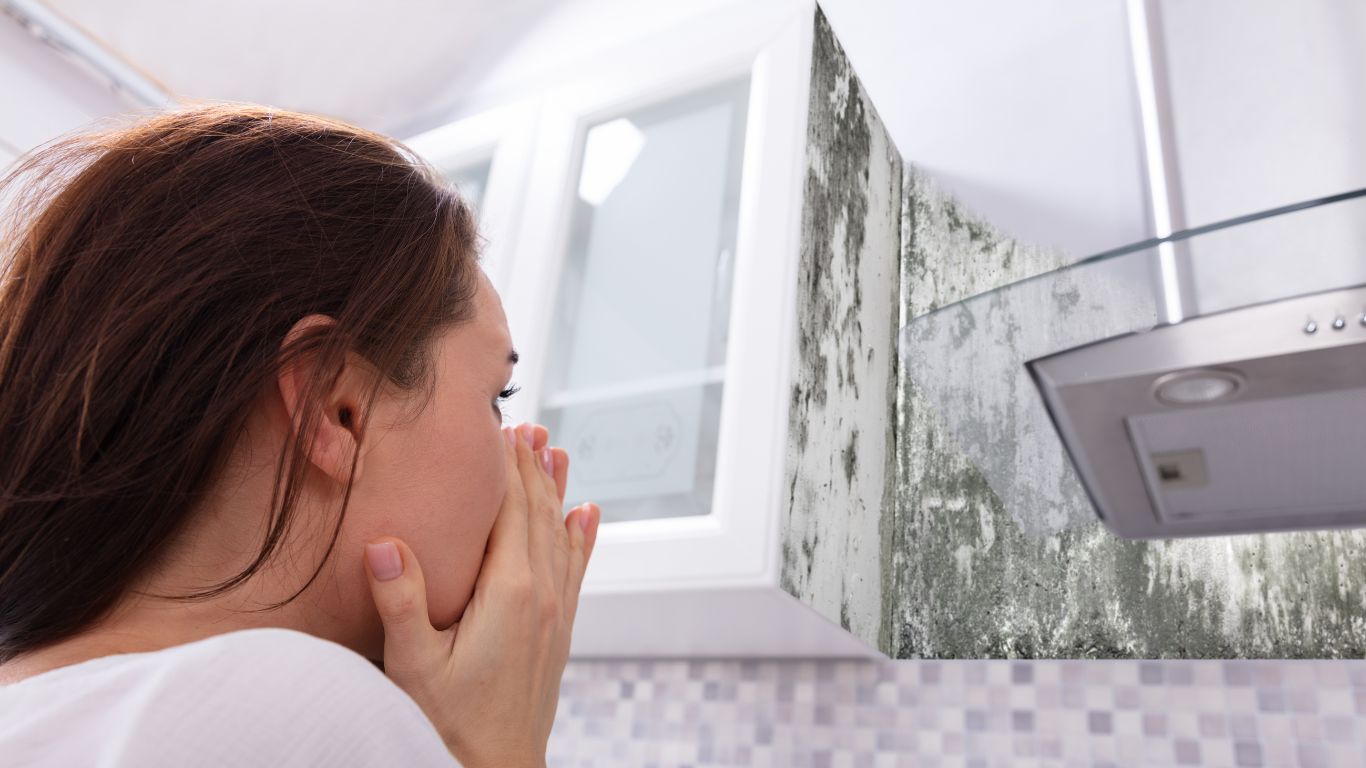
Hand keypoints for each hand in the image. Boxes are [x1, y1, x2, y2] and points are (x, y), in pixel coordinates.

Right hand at [362, 422, 599, 766]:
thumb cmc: (448, 725)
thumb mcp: (414, 666)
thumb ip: (401, 602)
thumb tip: (383, 542)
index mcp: (510, 593)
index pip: (510, 512)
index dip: (506, 468)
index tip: (503, 428)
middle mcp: (543, 595)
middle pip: (538, 513)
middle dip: (532, 467)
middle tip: (528, 425)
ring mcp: (556, 613)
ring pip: (560, 534)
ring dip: (557, 490)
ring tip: (557, 450)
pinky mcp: (558, 632)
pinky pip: (574, 568)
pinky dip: (580, 535)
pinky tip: (585, 515)